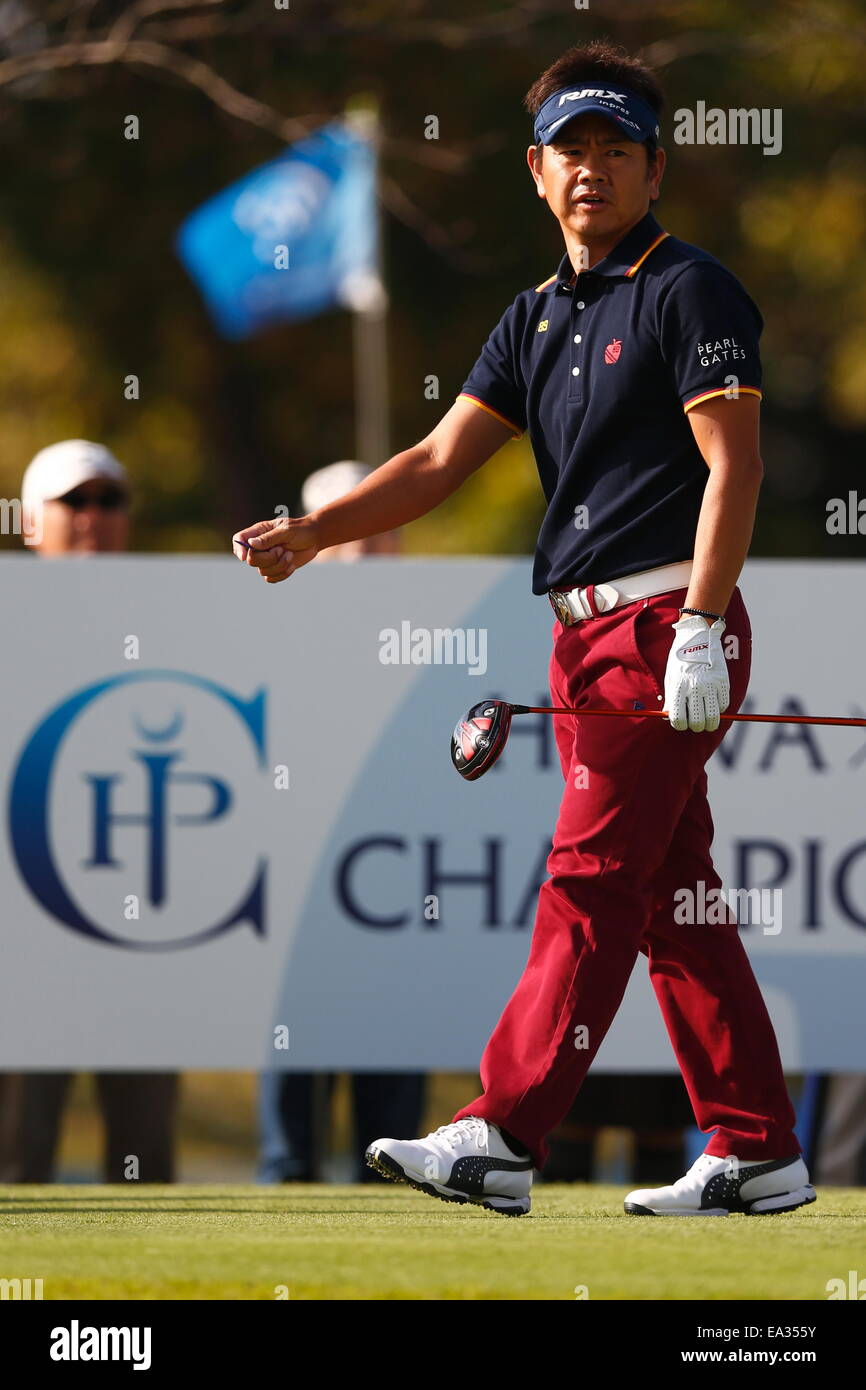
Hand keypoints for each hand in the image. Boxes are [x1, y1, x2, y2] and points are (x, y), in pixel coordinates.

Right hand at [232, 516, 320, 583]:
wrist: (314, 538)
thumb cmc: (300, 530)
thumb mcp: (286, 531)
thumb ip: (269, 538)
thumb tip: (251, 544)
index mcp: (258, 532)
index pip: (239, 539)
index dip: (239, 548)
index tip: (245, 557)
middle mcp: (259, 546)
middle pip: (251, 560)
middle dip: (268, 558)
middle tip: (281, 550)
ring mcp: (266, 558)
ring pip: (262, 571)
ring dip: (279, 565)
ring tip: (290, 555)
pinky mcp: (275, 569)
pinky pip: (270, 579)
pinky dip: (282, 573)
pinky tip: (291, 564)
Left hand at [663, 615, 728, 731]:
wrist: (696, 637)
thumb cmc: (680, 661)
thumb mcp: (670, 678)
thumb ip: (670, 699)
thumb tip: (668, 718)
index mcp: (678, 687)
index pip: (678, 719)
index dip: (680, 726)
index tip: (682, 723)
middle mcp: (694, 687)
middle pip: (697, 722)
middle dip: (696, 726)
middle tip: (696, 724)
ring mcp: (710, 684)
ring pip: (713, 717)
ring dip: (710, 723)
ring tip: (708, 722)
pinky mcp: (723, 680)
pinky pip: (724, 704)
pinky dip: (720, 709)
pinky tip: (715, 704)